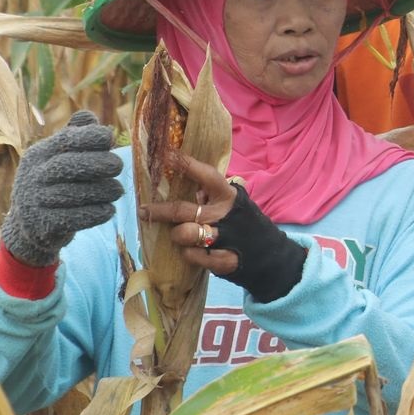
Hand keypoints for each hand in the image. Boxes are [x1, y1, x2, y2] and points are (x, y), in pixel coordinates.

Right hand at [1, 111, 123, 265]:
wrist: (29, 227)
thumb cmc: (53, 184)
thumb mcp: (56, 158)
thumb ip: (74, 137)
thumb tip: (90, 116)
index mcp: (38, 155)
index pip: (65, 140)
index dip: (91, 136)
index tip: (109, 139)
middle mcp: (32, 176)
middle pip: (69, 165)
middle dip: (100, 163)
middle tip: (118, 166)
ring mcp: (35, 201)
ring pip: (76, 193)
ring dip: (104, 190)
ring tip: (117, 190)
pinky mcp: (44, 224)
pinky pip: (77, 217)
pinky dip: (98, 212)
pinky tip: (108, 209)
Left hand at [140, 152, 238, 274]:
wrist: (269, 254)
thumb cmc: (243, 223)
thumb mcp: (233, 203)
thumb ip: (212, 194)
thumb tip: (183, 180)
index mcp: (228, 196)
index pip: (206, 176)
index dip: (187, 164)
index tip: (167, 154)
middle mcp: (225, 215)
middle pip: (183, 210)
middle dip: (160, 211)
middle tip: (144, 211)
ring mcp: (225, 238)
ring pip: (186, 234)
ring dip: (177, 235)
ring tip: (177, 236)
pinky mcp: (225, 260)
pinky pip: (193, 256)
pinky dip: (189, 255)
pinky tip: (191, 253)